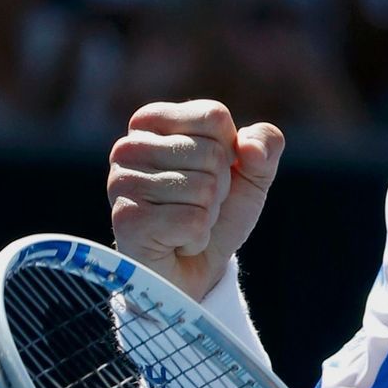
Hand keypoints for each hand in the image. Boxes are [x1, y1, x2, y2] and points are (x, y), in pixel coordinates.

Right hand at [107, 100, 283, 299]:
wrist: (192, 271)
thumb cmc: (216, 213)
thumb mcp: (252, 174)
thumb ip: (265, 146)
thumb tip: (251, 147)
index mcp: (152, 121)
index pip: (213, 116)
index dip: (229, 151)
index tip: (209, 172)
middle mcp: (128, 146)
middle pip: (211, 154)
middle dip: (219, 188)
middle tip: (196, 205)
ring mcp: (122, 182)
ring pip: (203, 189)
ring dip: (207, 215)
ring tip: (185, 223)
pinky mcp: (127, 220)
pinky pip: (192, 221)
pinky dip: (196, 238)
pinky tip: (176, 243)